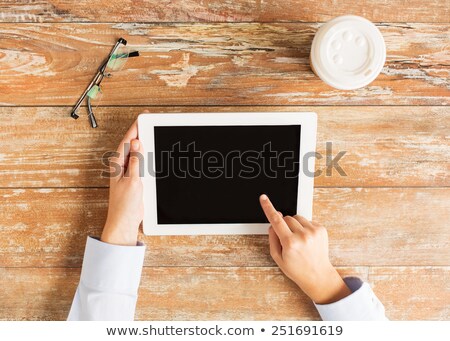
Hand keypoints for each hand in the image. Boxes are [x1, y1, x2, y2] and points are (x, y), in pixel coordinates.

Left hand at [101, 120, 143, 245]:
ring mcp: (127, 172)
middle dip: (140, 132)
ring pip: (136, 153)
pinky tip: (151, 153)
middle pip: (132, 144)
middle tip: (149, 121)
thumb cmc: (124, 204)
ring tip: (152, 132)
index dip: (136, 128)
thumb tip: (138, 143)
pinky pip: (140, 162)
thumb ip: (136, 161)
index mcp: (117, 164)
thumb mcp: (132, 180)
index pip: (128, 140)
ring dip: (144, 144)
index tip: (144, 117)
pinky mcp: (133, 178)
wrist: (124, 221)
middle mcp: (120, 166)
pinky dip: (146, 156)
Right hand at [259, 194, 350, 303]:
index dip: (268, 208)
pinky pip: (307, 220)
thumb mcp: (278, 257)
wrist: (318, 275)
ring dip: (294, 225)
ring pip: (296, 217)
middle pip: (286, 218)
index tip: (264, 198)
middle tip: (287, 238)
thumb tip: (273, 223)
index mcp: (290, 243)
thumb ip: (272, 238)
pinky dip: (304, 227)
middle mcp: (303, 235)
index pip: (276, 220)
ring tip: (298, 240)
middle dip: (284, 224)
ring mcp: (314, 232)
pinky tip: (306, 239)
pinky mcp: (321, 229)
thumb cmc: (297, 269)